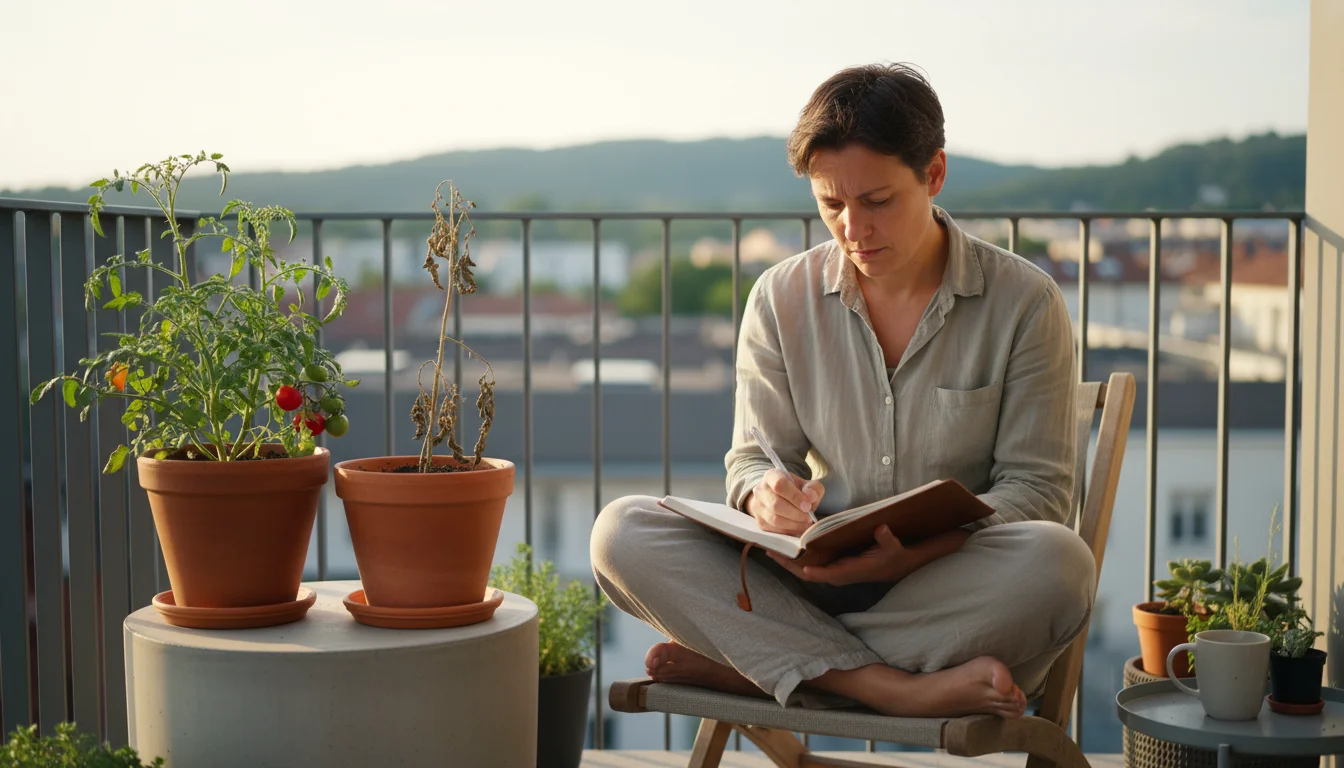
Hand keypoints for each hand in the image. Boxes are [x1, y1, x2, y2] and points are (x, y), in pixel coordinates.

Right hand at [745, 468, 822, 535]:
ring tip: (805, 523)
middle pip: (776, 504)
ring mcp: (757, 507)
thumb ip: (813, 489)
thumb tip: (810, 497)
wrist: (783, 499)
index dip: (794, 497)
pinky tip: (798, 527)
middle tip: (809, 517)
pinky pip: (774, 530)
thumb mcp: (808, 486)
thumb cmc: (797, 491)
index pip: (779, 484)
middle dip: (796, 513)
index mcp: (772, 476)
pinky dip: (789, 530)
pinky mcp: (760, 522)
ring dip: (793, 524)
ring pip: (774, 519)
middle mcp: (760, 490)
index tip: (808, 506)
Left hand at [768, 526, 971, 586]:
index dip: (813, 571)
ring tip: (770, 547)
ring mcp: (837, 569)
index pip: (829, 574)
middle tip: (769, 551)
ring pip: (808, 568)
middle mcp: (841, 573)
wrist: (902, 563)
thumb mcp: (896, 549)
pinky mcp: (836, 564)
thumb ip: (888, 540)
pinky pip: (813, 563)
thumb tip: (880, 528)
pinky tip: (787, 546)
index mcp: (853, 571)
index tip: (798, 566)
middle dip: (789, 564)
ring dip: (790, 560)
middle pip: (810, 572)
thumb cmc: (897, 556)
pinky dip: (799, 556)